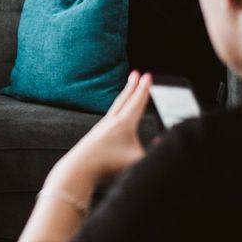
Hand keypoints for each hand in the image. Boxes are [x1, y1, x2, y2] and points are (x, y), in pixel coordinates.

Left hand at [47, 71, 152, 190]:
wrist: (80, 169)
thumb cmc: (109, 165)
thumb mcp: (138, 160)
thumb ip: (153, 153)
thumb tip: (162, 142)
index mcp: (124, 124)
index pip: (137, 102)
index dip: (144, 89)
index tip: (147, 75)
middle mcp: (111, 122)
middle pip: (124, 99)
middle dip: (132, 86)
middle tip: (136, 73)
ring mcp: (102, 128)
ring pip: (115, 107)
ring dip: (123, 97)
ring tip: (127, 91)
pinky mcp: (96, 136)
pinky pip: (109, 117)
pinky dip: (116, 110)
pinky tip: (115, 116)